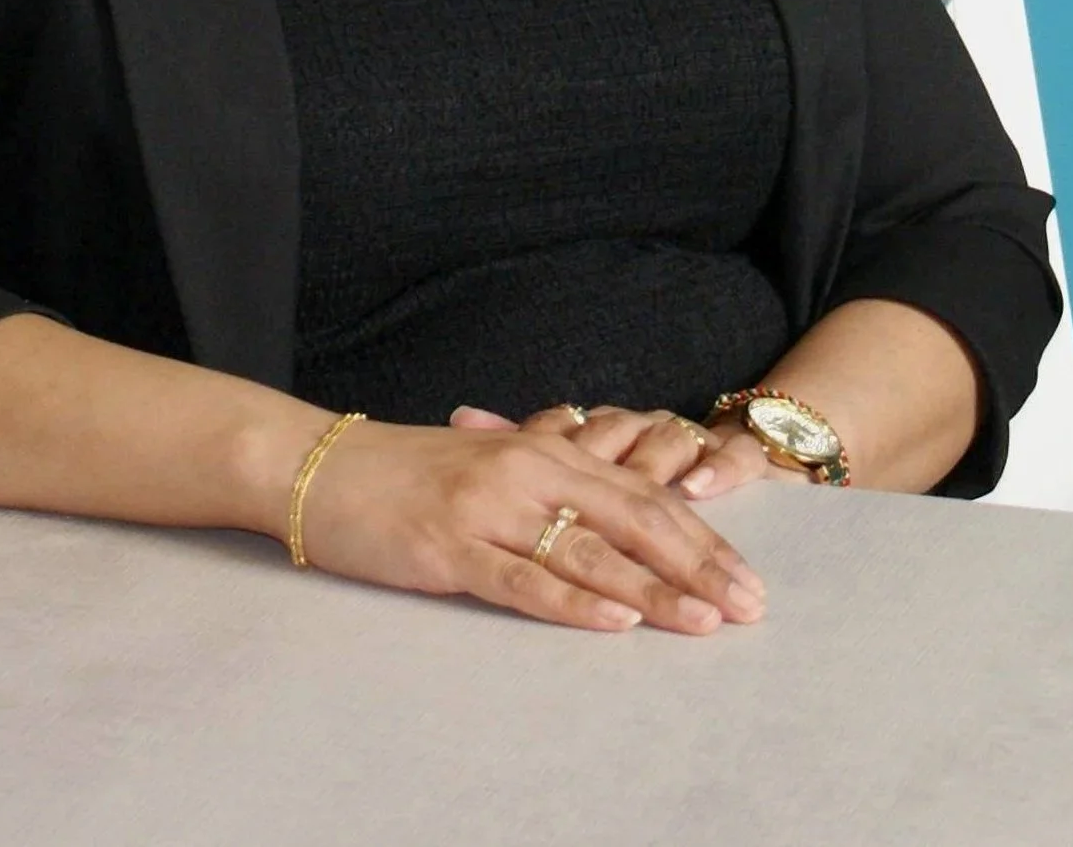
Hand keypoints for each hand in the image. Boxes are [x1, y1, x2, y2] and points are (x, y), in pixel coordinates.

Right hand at [295, 417, 766, 635]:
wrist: (322, 464)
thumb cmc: (407, 471)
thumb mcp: (490, 461)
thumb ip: (551, 479)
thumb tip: (617, 506)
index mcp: (544, 450)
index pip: (642, 495)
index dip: (701, 537)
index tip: (748, 577)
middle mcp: (527, 472)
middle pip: (634, 519)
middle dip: (699, 565)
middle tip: (750, 607)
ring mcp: (489, 509)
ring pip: (590, 551)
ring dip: (656, 589)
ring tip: (705, 622)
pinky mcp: (450, 546)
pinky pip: (523, 578)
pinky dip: (575, 601)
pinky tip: (615, 620)